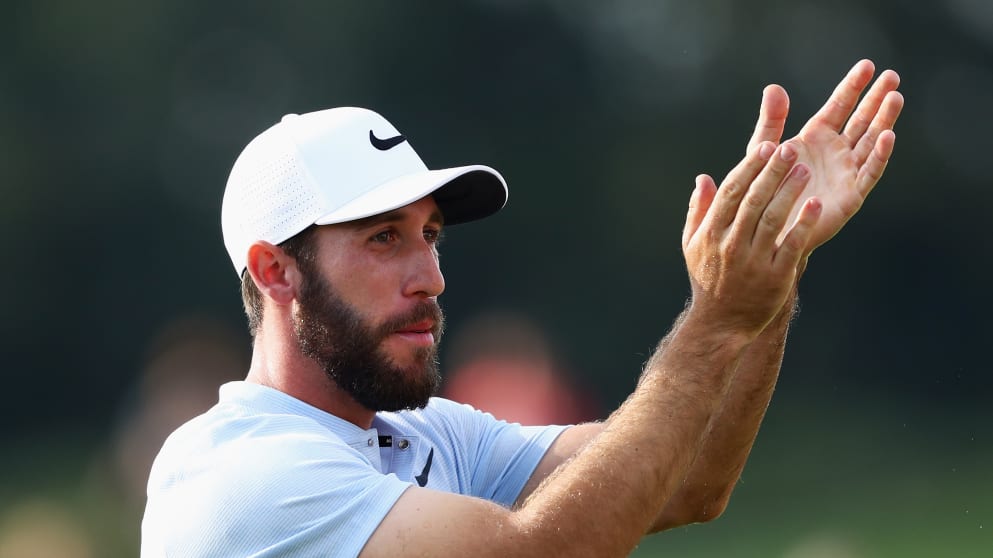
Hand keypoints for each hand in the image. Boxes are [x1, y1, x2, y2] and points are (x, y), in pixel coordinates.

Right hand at [682, 140, 820, 337]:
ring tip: (804, 170)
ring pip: (772, 219)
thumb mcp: (693, 245)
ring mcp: (754, 261)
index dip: (749, 168)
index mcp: (711, 233)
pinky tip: (815, 205)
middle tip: (789, 149)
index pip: (731, 192)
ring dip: (789, 192)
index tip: (766, 146)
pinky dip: (803, 224)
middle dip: (771, 173)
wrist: (722, 323)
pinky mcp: (776, 277)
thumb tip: (703, 178)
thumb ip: (699, 211)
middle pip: (753, 201)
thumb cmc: (708, 278)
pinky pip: (792, 246)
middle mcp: (731, 245)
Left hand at [747, 59, 903, 251]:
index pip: (839, 106)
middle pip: (862, 120)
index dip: (853, 87)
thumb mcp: (763, 151)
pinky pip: (869, 173)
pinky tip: (888, 136)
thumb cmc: (762, 191)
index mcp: (815, 138)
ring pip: (871, 142)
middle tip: (892, 75)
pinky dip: (879, 155)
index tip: (868, 65)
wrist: (765, 230)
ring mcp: (846, 172)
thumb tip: (773, 88)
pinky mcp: (851, 195)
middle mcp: (835, 153)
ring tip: (895, 97)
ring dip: (884, 120)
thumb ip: (771, 121)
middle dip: (876, 99)